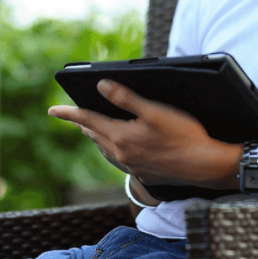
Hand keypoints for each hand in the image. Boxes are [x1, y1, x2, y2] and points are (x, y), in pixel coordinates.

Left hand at [49, 79, 239, 188]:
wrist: (205, 165)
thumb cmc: (184, 134)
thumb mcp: (154, 110)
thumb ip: (125, 98)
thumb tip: (100, 86)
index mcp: (121, 137)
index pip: (87, 120)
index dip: (68, 113)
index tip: (51, 110)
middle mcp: (122, 154)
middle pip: (94, 135)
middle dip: (82, 123)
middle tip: (72, 115)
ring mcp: (133, 166)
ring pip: (105, 149)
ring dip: (96, 137)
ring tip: (91, 128)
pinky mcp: (145, 173)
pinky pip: (119, 159)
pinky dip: (111, 149)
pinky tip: (119, 147)